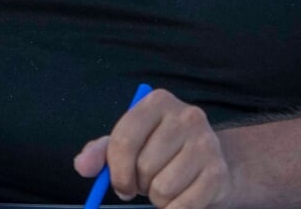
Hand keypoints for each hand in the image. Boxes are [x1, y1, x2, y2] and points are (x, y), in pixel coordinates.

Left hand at [73, 89, 230, 208]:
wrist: (213, 163)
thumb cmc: (162, 152)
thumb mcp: (129, 143)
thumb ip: (101, 152)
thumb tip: (82, 165)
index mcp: (158, 101)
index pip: (124, 139)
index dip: (115, 170)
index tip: (120, 184)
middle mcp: (187, 116)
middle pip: (144, 166)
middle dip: (139, 184)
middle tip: (147, 182)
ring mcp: (207, 143)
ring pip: (162, 188)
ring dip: (158, 198)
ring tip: (165, 186)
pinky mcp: (219, 173)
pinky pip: (182, 206)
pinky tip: (181, 198)